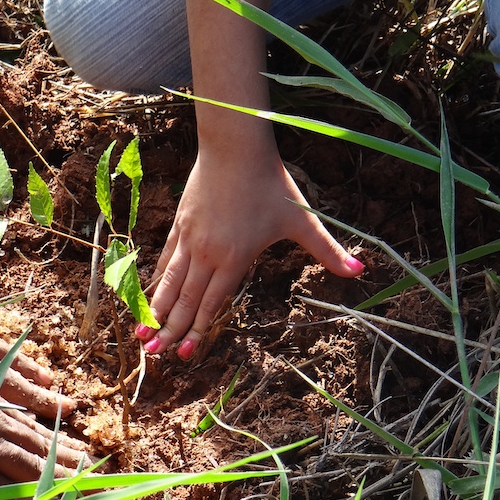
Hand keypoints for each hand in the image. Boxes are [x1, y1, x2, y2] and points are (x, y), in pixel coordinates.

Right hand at [135, 148, 363, 358]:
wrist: (234, 145)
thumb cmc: (269, 181)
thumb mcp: (301, 218)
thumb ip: (327, 249)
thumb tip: (360, 269)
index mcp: (235, 258)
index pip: (212, 302)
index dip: (197, 330)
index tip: (184, 354)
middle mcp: (207, 253)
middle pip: (186, 299)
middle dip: (170, 329)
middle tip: (154, 355)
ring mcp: (190, 238)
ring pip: (169, 281)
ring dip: (154, 309)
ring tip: (140, 334)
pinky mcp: (181, 224)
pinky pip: (166, 258)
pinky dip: (156, 279)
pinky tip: (148, 293)